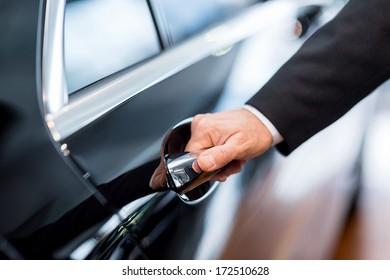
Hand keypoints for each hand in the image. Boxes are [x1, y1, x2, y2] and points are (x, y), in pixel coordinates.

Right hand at [149, 108, 272, 188]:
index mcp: (203, 128)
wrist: (263, 123)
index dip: (206, 168)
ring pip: (204, 155)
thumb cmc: (255, 133)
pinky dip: (220, 155)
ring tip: (236, 158)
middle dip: (216, 166)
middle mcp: (200, 124)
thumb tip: (201, 164)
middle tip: (233, 164)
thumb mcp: (240, 147)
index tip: (222, 169)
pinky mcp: (209, 129)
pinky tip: (232, 154)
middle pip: (198, 157)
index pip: (192, 157)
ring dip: (221, 162)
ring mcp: (204, 126)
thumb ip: (219, 156)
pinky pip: (209, 149)